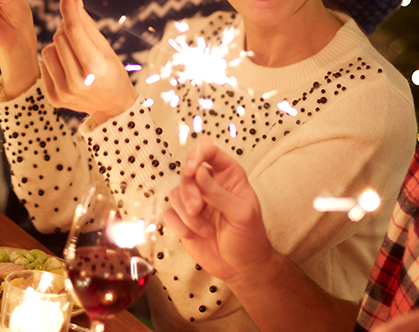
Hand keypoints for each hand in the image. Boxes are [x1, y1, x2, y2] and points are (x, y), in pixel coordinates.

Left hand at [39, 0, 135, 120]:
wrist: (113, 106)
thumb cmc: (111, 72)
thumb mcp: (105, 47)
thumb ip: (86, 23)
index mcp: (95, 67)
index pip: (74, 30)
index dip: (69, 9)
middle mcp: (78, 81)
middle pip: (59, 37)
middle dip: (67, 29)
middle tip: (78, 34)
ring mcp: (64, 92)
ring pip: (48, 50)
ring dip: (59, 47)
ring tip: (74, 56)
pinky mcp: (54, 98)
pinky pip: (44, 65)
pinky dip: (55, 62)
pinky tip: (68, 70)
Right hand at [164, 139, 276, 284]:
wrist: (242, 268)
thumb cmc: (249, 238)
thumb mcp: (241, 213)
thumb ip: (219, 192)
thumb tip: (198, 173)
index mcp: (228, 175)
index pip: (209, 151)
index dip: (197, 154)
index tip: (191, 169)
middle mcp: (209, 185)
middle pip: (186, 173)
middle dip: (188, 191)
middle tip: (197, 208)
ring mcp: (194, 202)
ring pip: (175, 194)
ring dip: (187, 214)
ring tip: (204, 229)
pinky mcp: (183, 220)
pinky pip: (169, 214)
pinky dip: (180, 226)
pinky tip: (196, 236)